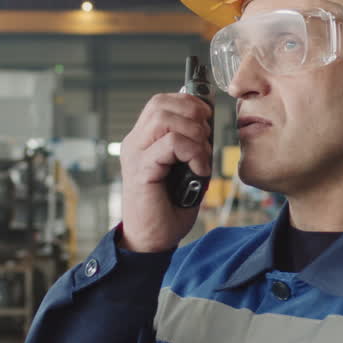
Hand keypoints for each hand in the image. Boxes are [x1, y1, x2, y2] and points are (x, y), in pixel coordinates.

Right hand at [118, 93, 213, 252]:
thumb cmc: (170, 207)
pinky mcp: (141, 170)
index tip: (206, 122)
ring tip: (201, 156)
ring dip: (193, 134)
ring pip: (164, 118)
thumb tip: (206, 119)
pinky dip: (192, 152)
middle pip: (160, 103)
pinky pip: (170, 144)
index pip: (161, 102)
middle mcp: (135, 143)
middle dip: (192, 114)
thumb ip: (191, 144)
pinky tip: (199, 169)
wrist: (151, 240)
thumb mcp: (186, 168)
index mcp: (144, 139)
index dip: (188, 104)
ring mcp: (135, 154)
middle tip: (205, 139)